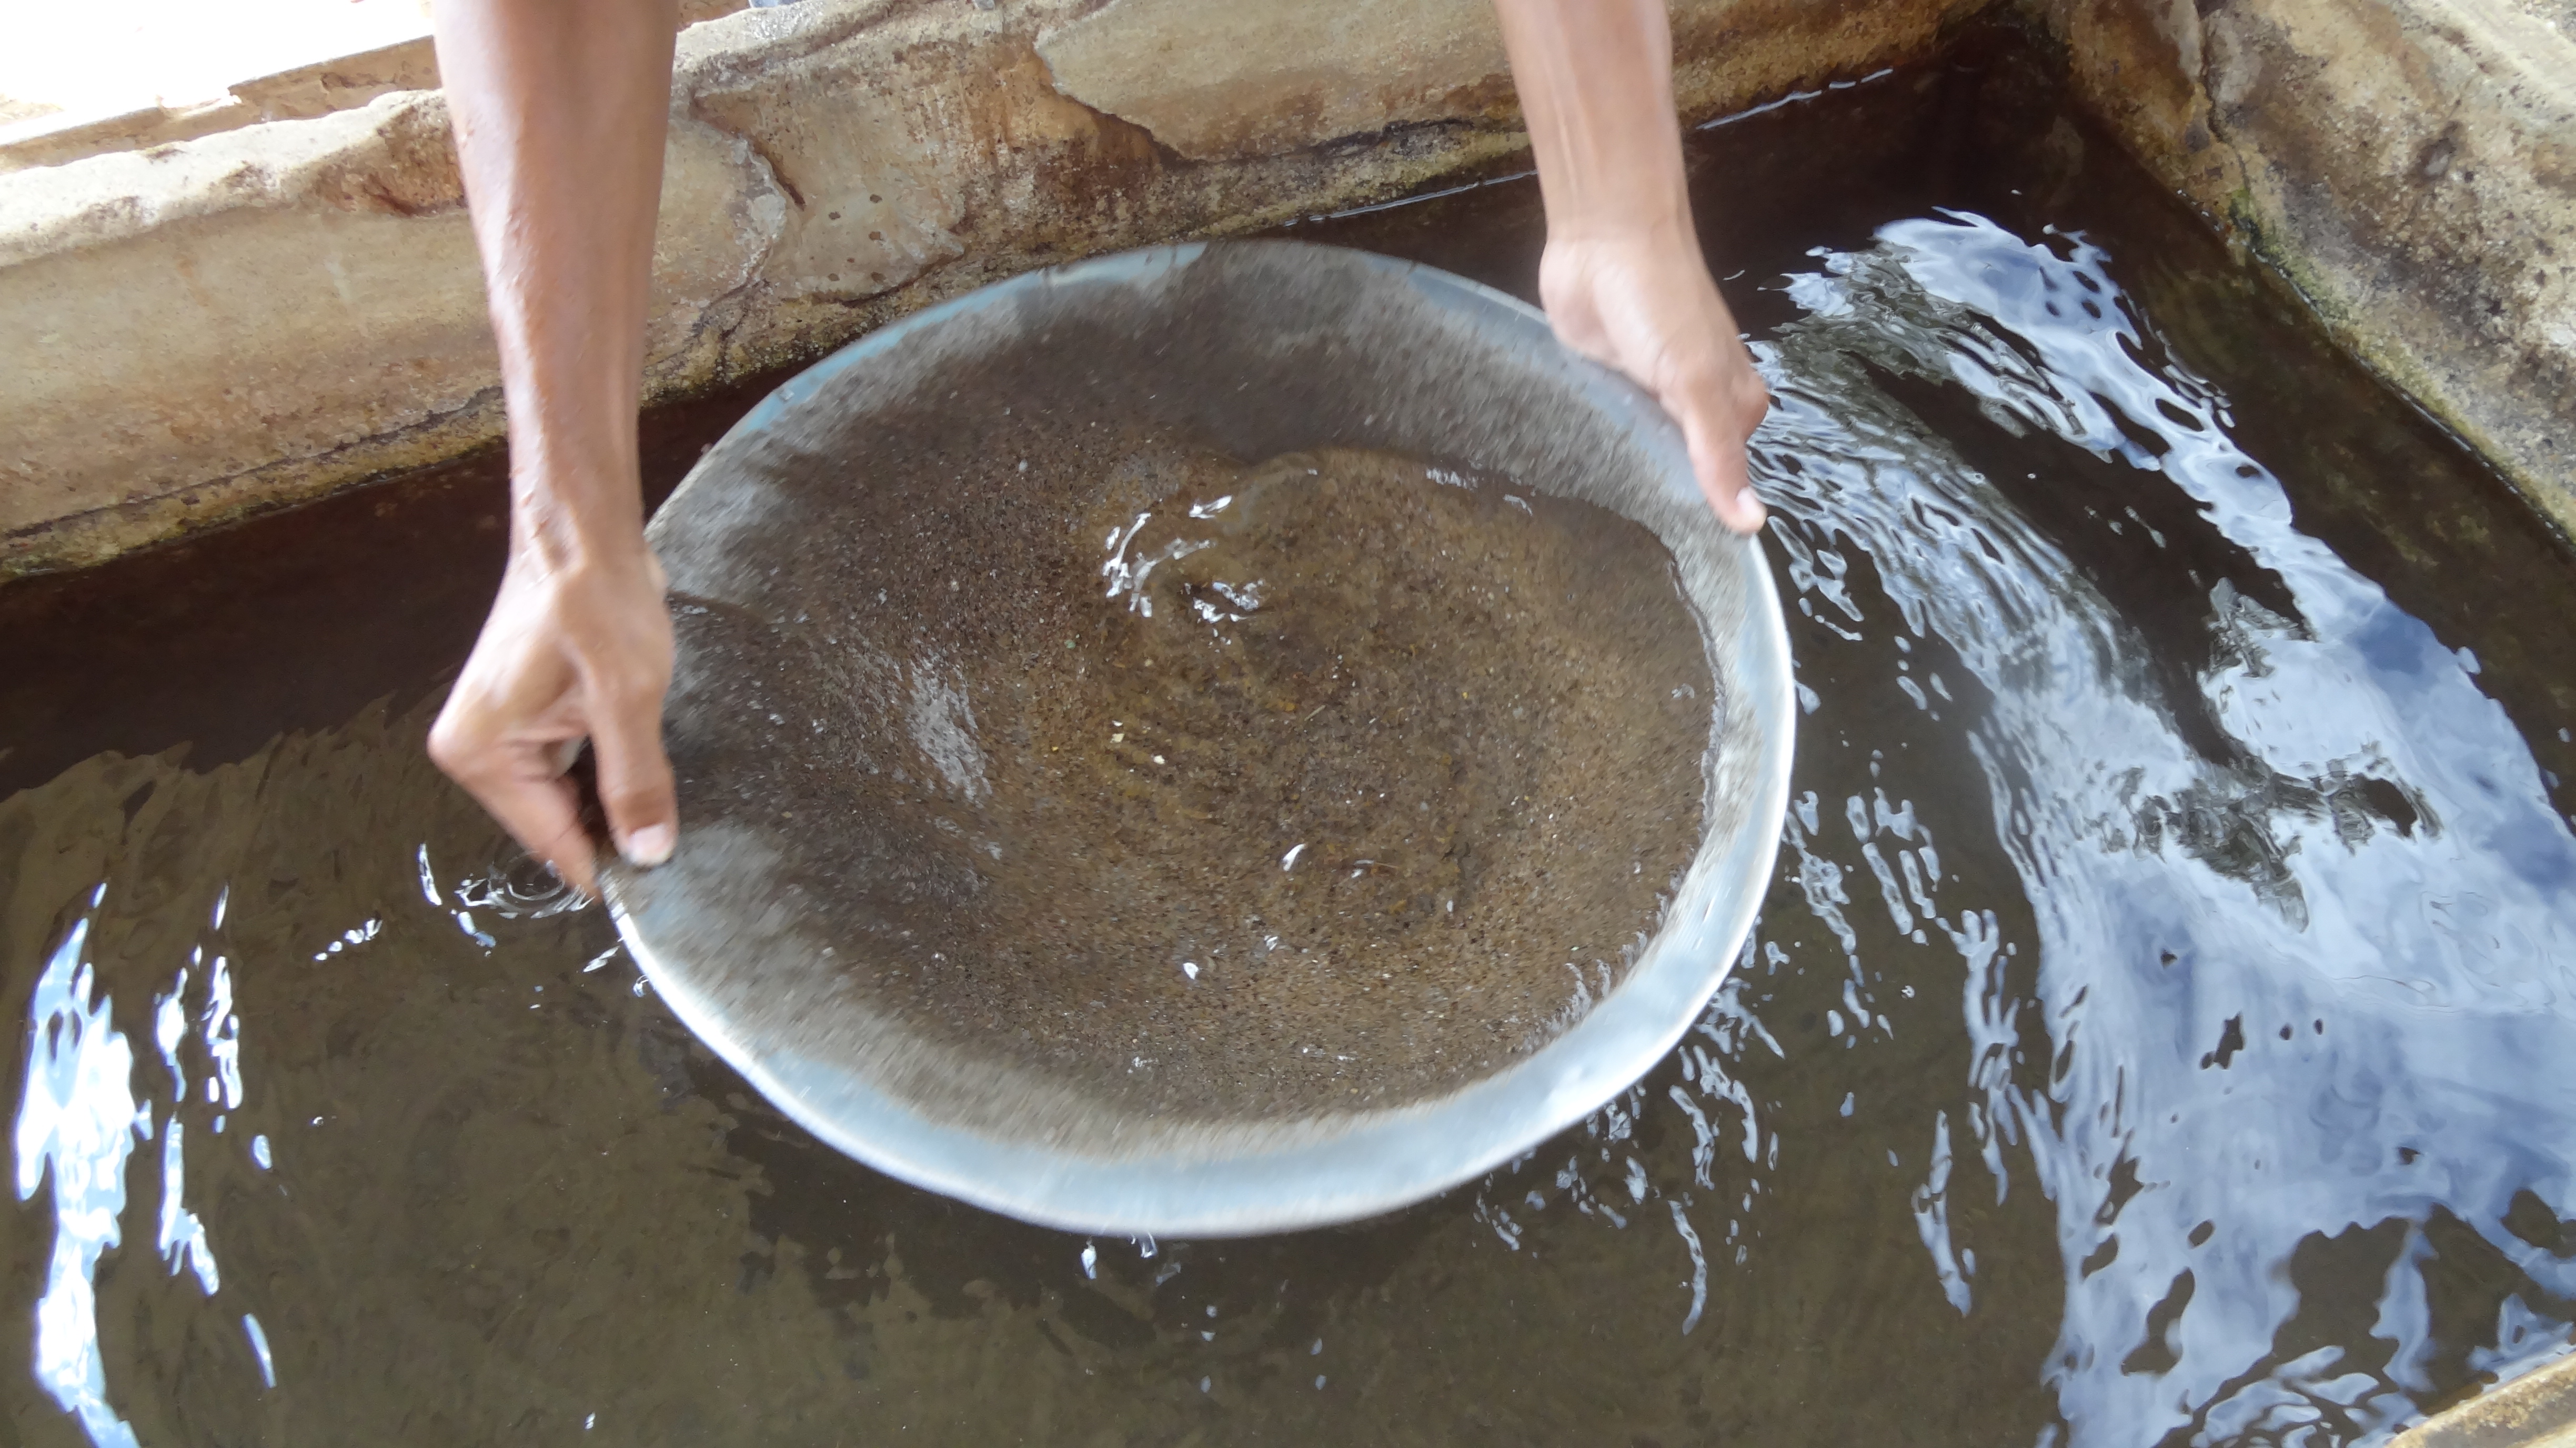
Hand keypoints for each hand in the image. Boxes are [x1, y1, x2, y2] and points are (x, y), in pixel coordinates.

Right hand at [428, 540, 676, 895]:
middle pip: (559, 824)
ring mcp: (502, 735)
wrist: (583, 535)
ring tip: (667, 796)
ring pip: (571, 799)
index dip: (609, 865)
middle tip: (681, 836)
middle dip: (615, 829)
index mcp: (483, 754)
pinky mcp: (530, 718)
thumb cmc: (595, 601)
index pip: (552, 842)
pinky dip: (610, 772)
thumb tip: (649, 854)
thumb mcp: (627, 696)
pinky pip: (575, 768)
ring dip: (616, 799)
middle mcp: (478, 752)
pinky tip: (646, 766)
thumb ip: (635, 779)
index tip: (665, 887)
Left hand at [1539, 223, 1770, 532]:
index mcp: (1736, 406)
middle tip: (1628, 541)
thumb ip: (1718, 456)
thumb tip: (1752, 524)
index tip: (1678, 552)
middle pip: (1682, 470)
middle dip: (1660, 494)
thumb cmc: (1661, 302)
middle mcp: (1698, 405)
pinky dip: (1596, 447)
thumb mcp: (1695, 383)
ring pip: (1641, 453)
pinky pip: (1606, 431)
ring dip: (1624, 472)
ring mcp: (1651, 396)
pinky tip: (1580, 477)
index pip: (1725, 480)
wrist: (1604, 240)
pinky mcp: (1609, 387)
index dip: (1702, 512)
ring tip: (1602, 519)